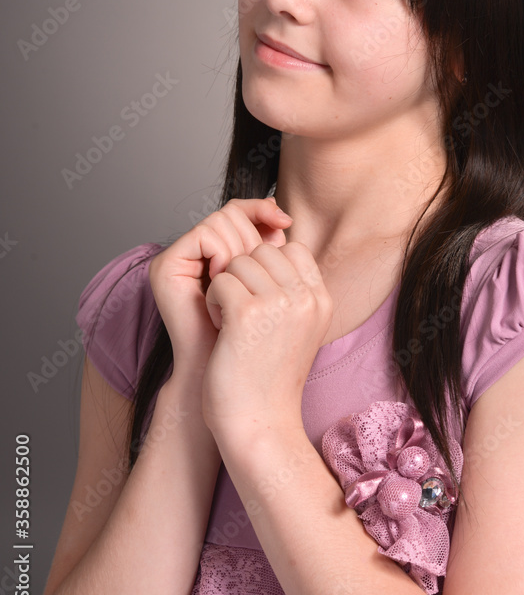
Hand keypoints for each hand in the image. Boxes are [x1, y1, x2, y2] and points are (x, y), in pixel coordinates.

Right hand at [148, 197, 292, 383]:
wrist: (232, 383)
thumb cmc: (255, 344)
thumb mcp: (273, 288)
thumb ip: (274, 254)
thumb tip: (285, 218)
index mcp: (218, 254)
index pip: (243, 211)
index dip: (264, 213)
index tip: (287, 226)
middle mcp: (196, 253)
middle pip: (234, 211)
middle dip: (255, 236)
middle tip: (260, 274)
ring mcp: (179, 258)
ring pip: (221, 218)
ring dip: (240, 250)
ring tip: (242, 285)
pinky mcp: (166, 266)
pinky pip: (206, 234)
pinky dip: (223, 254)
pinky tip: (224, 282)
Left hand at [200, 240, 333, 447]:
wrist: (260, 425)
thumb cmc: (269, 379)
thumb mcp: (297, 329)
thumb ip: (292, 292)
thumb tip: (270, 249)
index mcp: (321, 300)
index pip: (292, 249)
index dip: (266, 266)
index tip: (256, 298)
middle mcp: (306, 298)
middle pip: (264, 250)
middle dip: (244, 274)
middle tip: (241, 311)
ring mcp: (279, 304)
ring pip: (240, 262)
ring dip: (226, 287)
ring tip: (230, 321)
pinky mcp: (248, 315)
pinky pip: (221, 281)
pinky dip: (212, 302)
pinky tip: (220, 329)